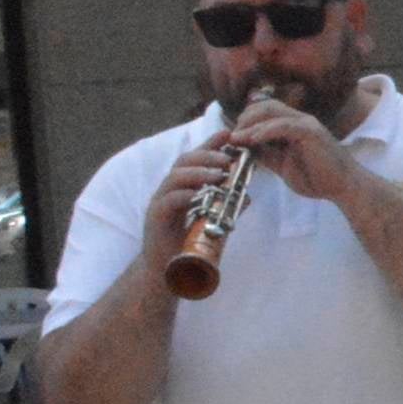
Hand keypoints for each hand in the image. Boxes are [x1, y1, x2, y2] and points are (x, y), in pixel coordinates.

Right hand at [138, 135, 242, 272]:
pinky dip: (184, 195)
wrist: (166, 270)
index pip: (196, 159)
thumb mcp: (211, 222)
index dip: (210, 144)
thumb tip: (247, 196)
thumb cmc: (188, 242)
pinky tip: (198, 195)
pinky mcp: (155, 218)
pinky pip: (168, 201)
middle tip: (227, 158)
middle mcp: (170, 189)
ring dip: (198, 173)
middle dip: (207, 155)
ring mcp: (160, 202)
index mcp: (183, 186)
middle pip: (185, 162)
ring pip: (175, 177)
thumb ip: (226, 207)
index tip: (228, 133)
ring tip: (219, 175)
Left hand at [220, 95, 351, 206]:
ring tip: (237, 137)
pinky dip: (264, 131)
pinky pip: (282, 125)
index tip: (232, 137)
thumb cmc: (317, 178)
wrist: (343, 187)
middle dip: (244, 119)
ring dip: (250, 123)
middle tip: (231, 136)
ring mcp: (306, 124)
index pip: (265, 112)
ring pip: (271, 111)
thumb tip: (244, 148)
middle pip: (265, 106)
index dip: (246, 121)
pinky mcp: (311, 132)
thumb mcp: (282, 165)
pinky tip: (252, 140)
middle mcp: (300, 120)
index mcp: (294, 126)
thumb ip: (266, 154)